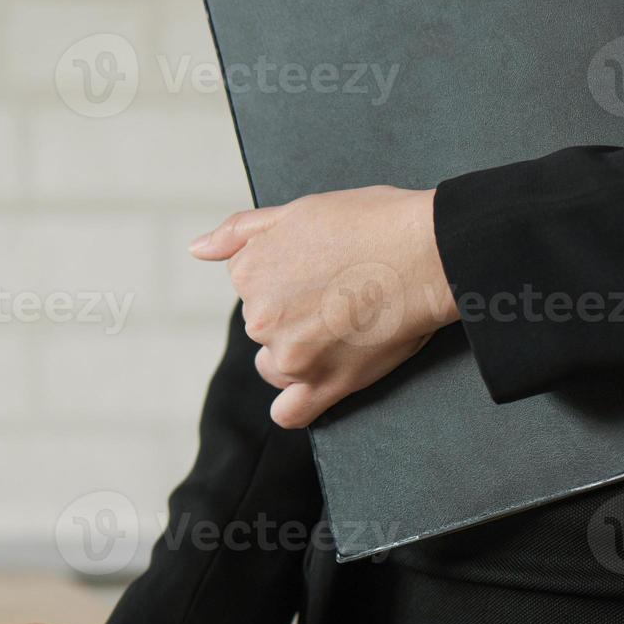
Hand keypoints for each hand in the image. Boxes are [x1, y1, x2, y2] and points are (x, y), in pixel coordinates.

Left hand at [191, 185, 456, 428]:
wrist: (427, 251)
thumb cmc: (373, 223)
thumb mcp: (297, 210)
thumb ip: (240, 231)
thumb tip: (196, 249)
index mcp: (249, 273)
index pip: (252, 285)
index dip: (287, 277)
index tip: (319, 271)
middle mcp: (260, 318)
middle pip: (264, 325)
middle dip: (292, 314)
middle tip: (339, 295)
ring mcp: (290, 356)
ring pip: (276, 364)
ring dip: (299, 352)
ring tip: (343, 326)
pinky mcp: (324, 385)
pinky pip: (290, 412)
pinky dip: (298, 405)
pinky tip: (314, 387)